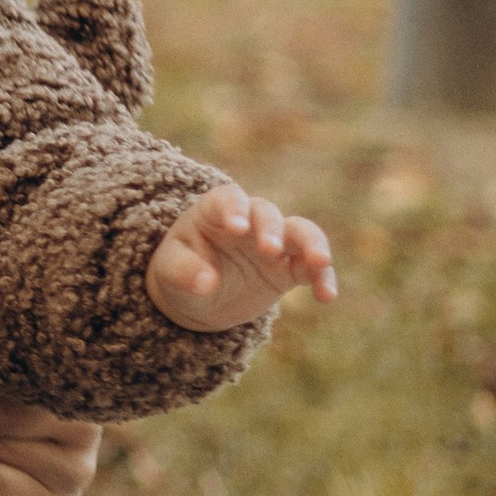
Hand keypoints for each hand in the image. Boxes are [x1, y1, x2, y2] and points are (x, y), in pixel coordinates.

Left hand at [147, 182, 336, 332]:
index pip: (228, 199)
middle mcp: (249, 221)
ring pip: (300, 233)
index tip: (237, 227)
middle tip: (269, 249)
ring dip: (312, 244)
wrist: (197, 295)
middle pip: (267, 213)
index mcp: (215, 211)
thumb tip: (206, 283)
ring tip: (319, 262)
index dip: (235, 209)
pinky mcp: (288, 270)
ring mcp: (273, 244)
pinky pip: (311, 268)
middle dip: (271, 228)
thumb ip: (183, 272)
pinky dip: (322, 278)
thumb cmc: (179, 270)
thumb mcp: (168, 271)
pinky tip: (327, 296)